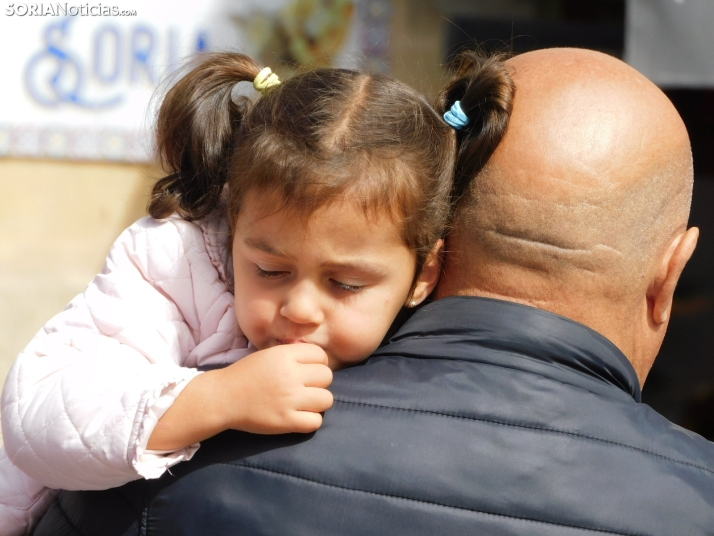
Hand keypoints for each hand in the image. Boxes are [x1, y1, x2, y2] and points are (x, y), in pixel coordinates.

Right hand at [216, 343, 333, 434]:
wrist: (222, 398)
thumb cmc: (246, 375)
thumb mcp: (268, 354)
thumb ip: (292, 354)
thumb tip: (319, 358)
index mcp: (284, 355)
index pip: (320, 355)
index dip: (317, 363)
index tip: (307, 371)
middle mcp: (289, 375)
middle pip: (327, 376)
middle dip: (319, 382)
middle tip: (305, 388)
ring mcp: (289, 399)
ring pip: (326, 399)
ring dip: (318, 402)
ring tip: (304, 403)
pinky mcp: (286, 421)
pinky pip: (316, 421)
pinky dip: (310, 420)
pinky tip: (299, 416)